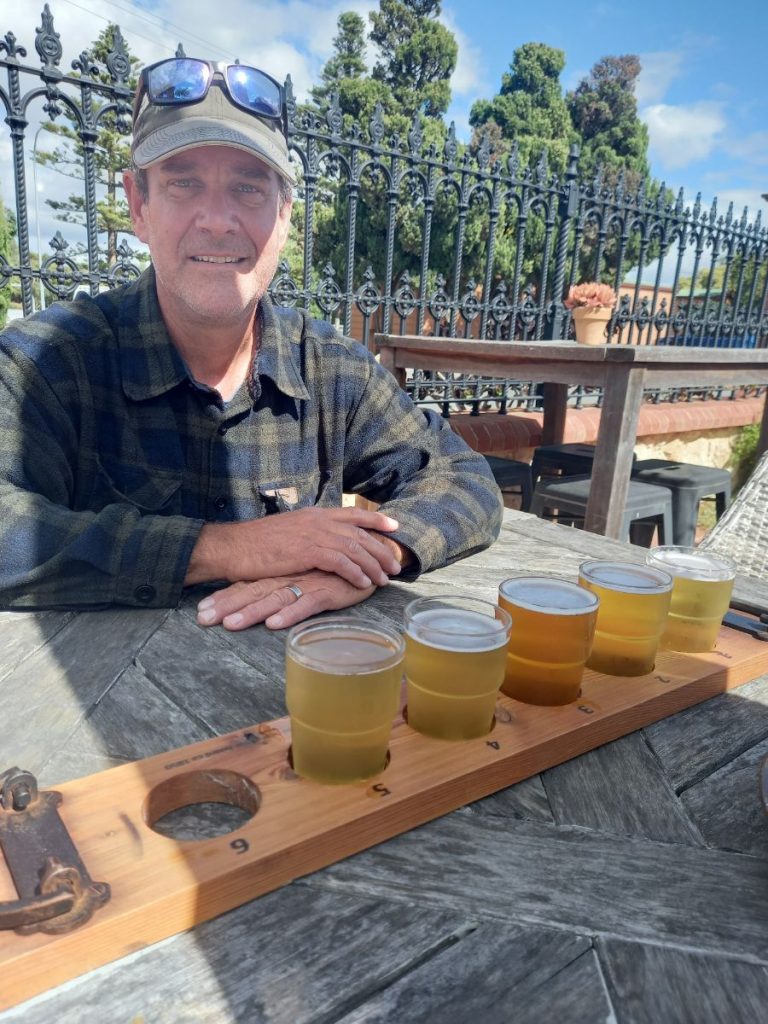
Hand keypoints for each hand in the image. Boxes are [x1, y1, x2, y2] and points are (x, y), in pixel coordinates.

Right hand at [186, 507, 402, 588]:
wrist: (233, 546)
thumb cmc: (256, 544)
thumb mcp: (288, 532)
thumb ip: (309, 534)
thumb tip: (322, 543)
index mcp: (314, 514)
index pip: (353, 514)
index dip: (376, 520)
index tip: (394, 527)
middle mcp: (318, 521)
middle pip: (360, 533)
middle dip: (381, 549)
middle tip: (395, 564)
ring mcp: (313, 534)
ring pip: (354, 548)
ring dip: (372, 565)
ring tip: (383, 579)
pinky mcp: (307, 551)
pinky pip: (340, 562)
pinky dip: (355, 573)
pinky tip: (363, 583)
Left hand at [196, 571, 376, 630]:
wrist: (368, 559)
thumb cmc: (334, 573)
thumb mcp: (303, 578)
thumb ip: (282, 586)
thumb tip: (260, 604)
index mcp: (281, 574)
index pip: (246, 585)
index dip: (223, 598)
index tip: (199, 613)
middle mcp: (289, 577)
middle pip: (252, 591)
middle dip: (227, 606)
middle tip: (202, 620)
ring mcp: (307, 583)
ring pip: (274, 598)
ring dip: (252, 612)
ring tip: (230, 625)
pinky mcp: (326, 591)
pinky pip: (306, 604)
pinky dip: (290, 613)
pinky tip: (274, 623)